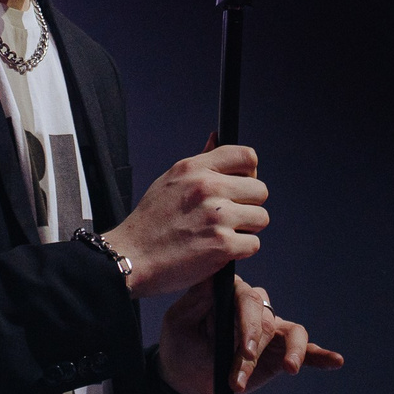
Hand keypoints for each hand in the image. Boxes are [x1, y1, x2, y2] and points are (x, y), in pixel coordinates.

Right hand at [102, 145, 266, 298]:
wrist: (132, 258)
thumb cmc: (149, 223)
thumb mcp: (170, 180)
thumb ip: (200, 162)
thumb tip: (216, 136)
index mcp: (194, 168)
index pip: (246, 157)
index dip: (250, 173)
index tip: (242, 186)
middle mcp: (207, 187)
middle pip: (260, 190)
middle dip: (249, 206)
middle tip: (229, 217)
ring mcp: (217, 216)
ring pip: (261, 217)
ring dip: (247, 230)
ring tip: (222, 234)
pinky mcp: (222, 245)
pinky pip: (253, 244)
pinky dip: (240, 251)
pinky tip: (219, 251)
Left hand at [158, 275, 344, 393]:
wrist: (187, 379)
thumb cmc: (181, 346)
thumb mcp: (179, 323)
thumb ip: (197, 301)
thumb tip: (213, 279)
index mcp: (229, 293)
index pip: (245, 298)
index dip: (245, 324)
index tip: (242, 350)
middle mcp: (253, 305)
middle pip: (266, 319)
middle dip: (254, 349)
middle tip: (239, 377)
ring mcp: (269, 327)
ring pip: (289, 331)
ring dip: (289, 352)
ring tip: (289, 368)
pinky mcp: (279, 349)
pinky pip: (304, 348)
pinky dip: (320, 354)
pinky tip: (335, 361)